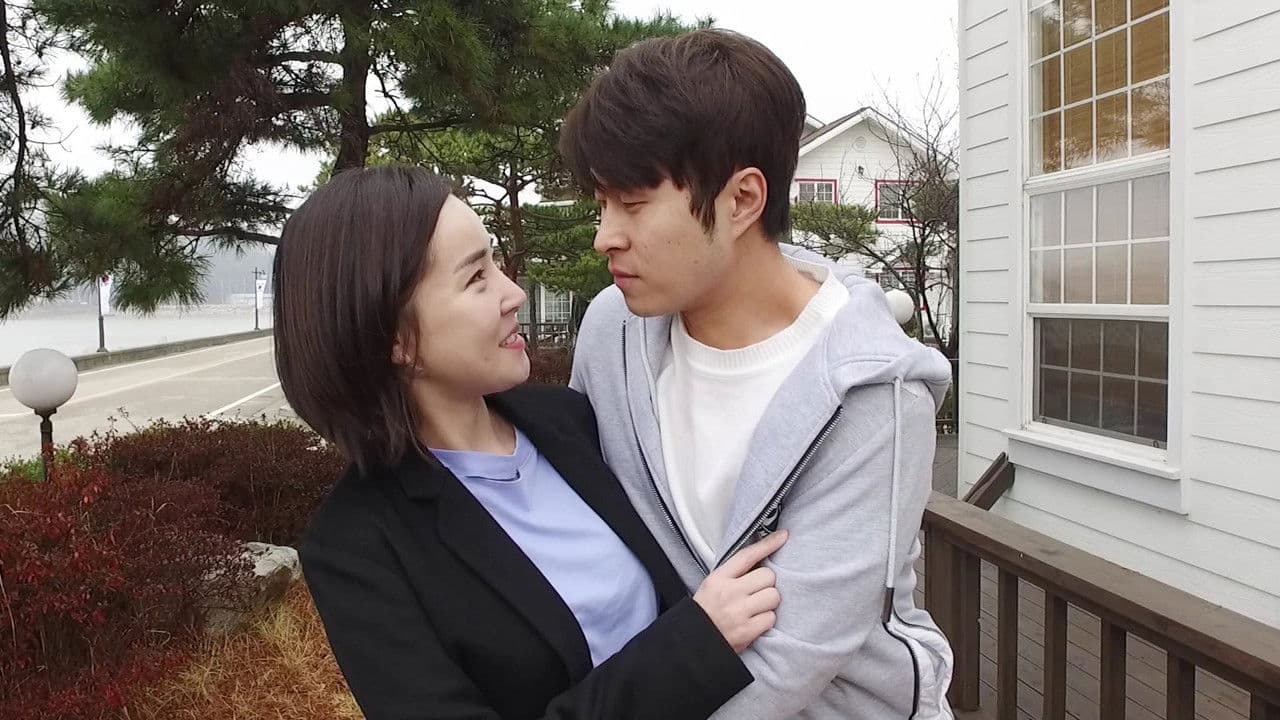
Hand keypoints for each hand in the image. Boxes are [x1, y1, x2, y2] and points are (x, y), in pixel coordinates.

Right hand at [693, 530, 786, 652]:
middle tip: (756, 593)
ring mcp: (739, 612)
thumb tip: (761, 560)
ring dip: (768, 602)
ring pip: (773, 596)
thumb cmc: (706, 611)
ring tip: (755, 608)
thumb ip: (734, 574)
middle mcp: (730, 592)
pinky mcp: (747, 631)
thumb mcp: (712, 585)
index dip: (768, 544)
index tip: (783, 536)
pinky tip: (754, 622)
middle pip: (768, 576)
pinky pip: (771, 618)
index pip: (747, 556)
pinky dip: (766, 620)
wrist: (694, 643)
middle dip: (767, 584)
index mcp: (719, 578)